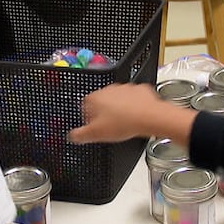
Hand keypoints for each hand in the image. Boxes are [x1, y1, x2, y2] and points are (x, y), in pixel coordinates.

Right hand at [69, 84, 196, 145]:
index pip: (84, 105)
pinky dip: (135, 105)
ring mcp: (125, 88)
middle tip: (109, 127)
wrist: (150, 117)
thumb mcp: (96, 134)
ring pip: (118, 99)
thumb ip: (81, 135)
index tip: (92, 125)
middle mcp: (109, 89)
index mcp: (95, 98)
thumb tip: (73, 136)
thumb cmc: (124, 123)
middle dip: (104, 113)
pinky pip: (134, 98)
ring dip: (120, 108)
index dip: (87, 117)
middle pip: (102, 101)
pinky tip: (136, 116)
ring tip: (124, 123)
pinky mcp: (140, 90)